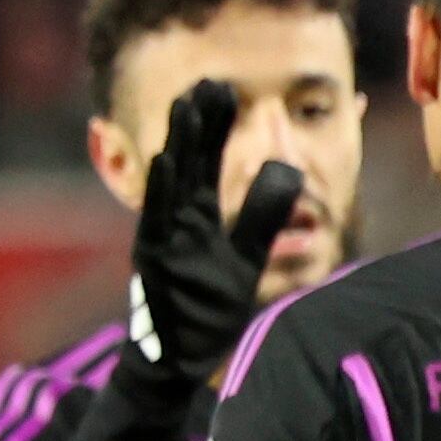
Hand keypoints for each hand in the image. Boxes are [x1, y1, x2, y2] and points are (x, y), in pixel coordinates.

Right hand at [128, 79, 304, 379]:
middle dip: (199, 124)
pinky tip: (168, 161)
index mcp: (198, 217)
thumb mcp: (245, 257)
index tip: (223, 90)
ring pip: (173, 184)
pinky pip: (157, 221)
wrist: (177, 358)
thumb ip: (261, 217)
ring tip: (188, 106)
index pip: (209, 164)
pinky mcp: (153, 261)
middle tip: (208, 82)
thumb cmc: (208, 308)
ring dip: (181, 145)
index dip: (216, 129)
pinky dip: (164, 192)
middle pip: (191, 163)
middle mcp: (177, 221)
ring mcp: (163, 238)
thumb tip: (287, 174)